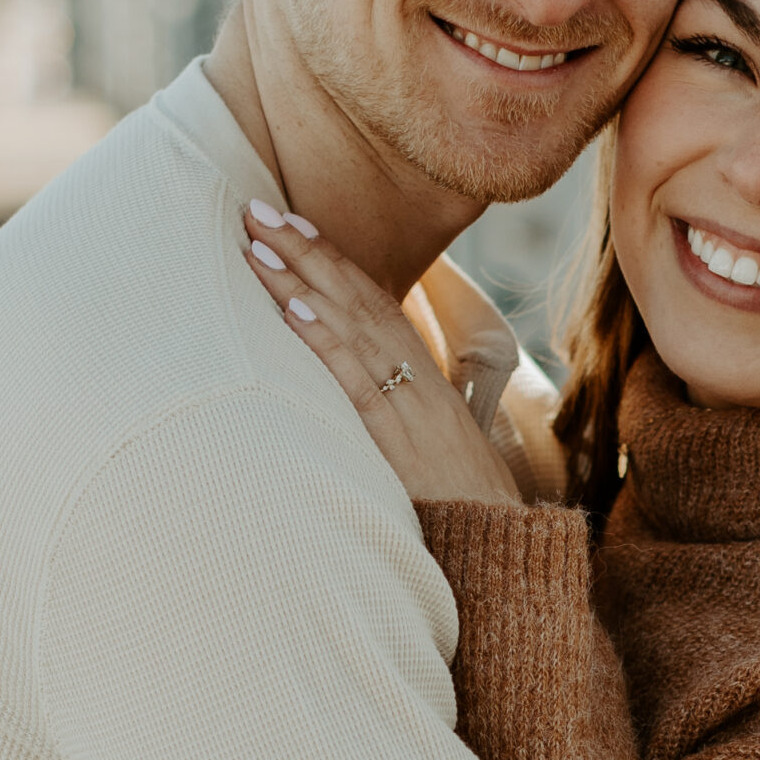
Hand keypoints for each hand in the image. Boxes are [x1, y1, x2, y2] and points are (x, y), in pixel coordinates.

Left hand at [239, 201, 521, 506]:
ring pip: (351, 329)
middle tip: (258, 207)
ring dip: (301, 281)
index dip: (334, 262)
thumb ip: (397, 421)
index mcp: (425, 381)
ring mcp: (409, 407)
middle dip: (306, 251)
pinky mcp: (397, 439)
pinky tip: (292, 310)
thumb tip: (356, 404)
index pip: (375, 305)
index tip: (295, 225)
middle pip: (357, 300)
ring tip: (259, 242)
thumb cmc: (464, 510)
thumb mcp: (432, 454)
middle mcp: (417, 382)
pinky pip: (356, 381)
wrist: (502, 552)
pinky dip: (324, 341)